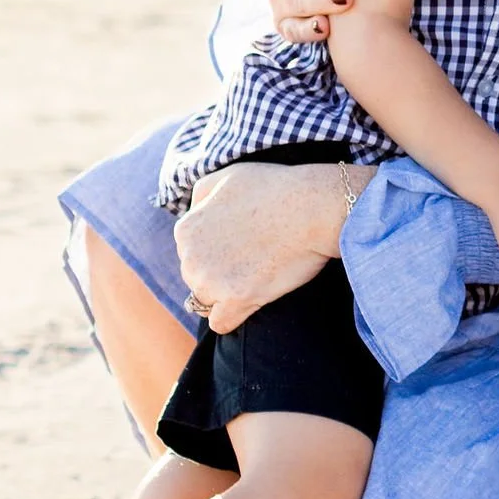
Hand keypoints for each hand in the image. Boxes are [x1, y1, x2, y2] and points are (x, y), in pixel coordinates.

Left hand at [177, 161, 365, 332]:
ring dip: (228, 293)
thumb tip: (194, 214)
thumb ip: (200, 196)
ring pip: (209, 300)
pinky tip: (249, 302)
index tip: (242, 242)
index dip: (217, 248)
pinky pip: (222, 323)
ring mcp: (212, 282)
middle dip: (218, 272)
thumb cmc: (275, 186)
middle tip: (253, 256)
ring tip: (258, 273)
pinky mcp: (237, 300)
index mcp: (186, 230)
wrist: (313, 206)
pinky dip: (233, 316)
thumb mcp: (226, 176)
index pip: (190, 252)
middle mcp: (190, 258)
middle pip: (197, 278)